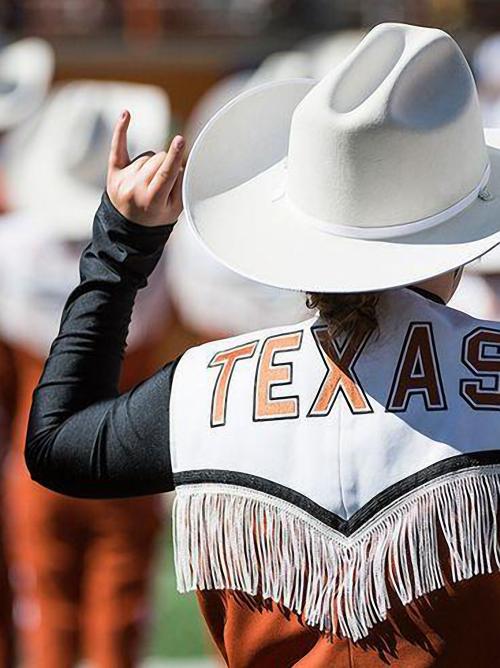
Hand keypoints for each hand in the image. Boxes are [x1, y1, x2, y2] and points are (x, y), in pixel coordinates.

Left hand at [106, 110, 184, 226]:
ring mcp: (123, 180)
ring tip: (150, 182)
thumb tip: (179, 160)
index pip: (165, 175)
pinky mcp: (114, 172)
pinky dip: (122, 130)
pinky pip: (118, 146)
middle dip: (168, 164)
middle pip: (159, 160)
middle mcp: (135, 189)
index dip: (174, 157)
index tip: (180, 140)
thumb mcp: (176, 209)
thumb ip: (181, 185)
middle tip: (166, 181)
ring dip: (153, 164)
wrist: (129, 227)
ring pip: (147, 156)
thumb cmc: (158, 217)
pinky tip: (127, 114)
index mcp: (152, 201)